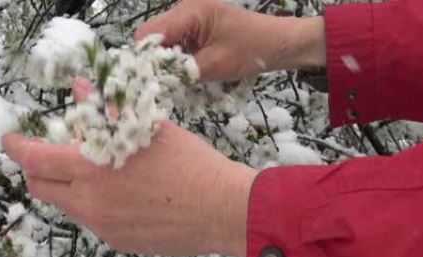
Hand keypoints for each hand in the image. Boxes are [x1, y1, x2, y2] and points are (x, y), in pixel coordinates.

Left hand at [2, 78, 256, 256]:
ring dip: (67, 188)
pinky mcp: (116, 243)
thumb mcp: (146, 129)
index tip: (10, 141)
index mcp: (92, 169)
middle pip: (39, 189)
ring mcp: (101, 227)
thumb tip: (81, 90)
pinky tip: (121, 196)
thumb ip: (105, 111)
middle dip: (35, 171)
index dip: (16, 149)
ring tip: (96, 173)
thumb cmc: (188, 162)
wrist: (220, 209)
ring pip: (66, 206)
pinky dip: (92, 205)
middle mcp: (88, 202)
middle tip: (47, 157)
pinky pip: (91, 222)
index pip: (35, 160)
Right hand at [135, 0, 325, 79]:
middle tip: (161, 82)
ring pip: (160, 40)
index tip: (148, 81)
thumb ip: (182, 72)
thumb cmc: (251, 51)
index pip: (148, 34)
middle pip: (150, 35)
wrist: (278, 43)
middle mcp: (184, 8)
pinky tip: (183, 70)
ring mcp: (188, 16)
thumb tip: (153, 83)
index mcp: (190, 12)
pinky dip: (174, 57)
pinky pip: (172, 41)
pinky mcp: (193, 26)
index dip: (144, 58)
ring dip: (163, 60)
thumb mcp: (214, 66)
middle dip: (152, 60)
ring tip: (174, 78)